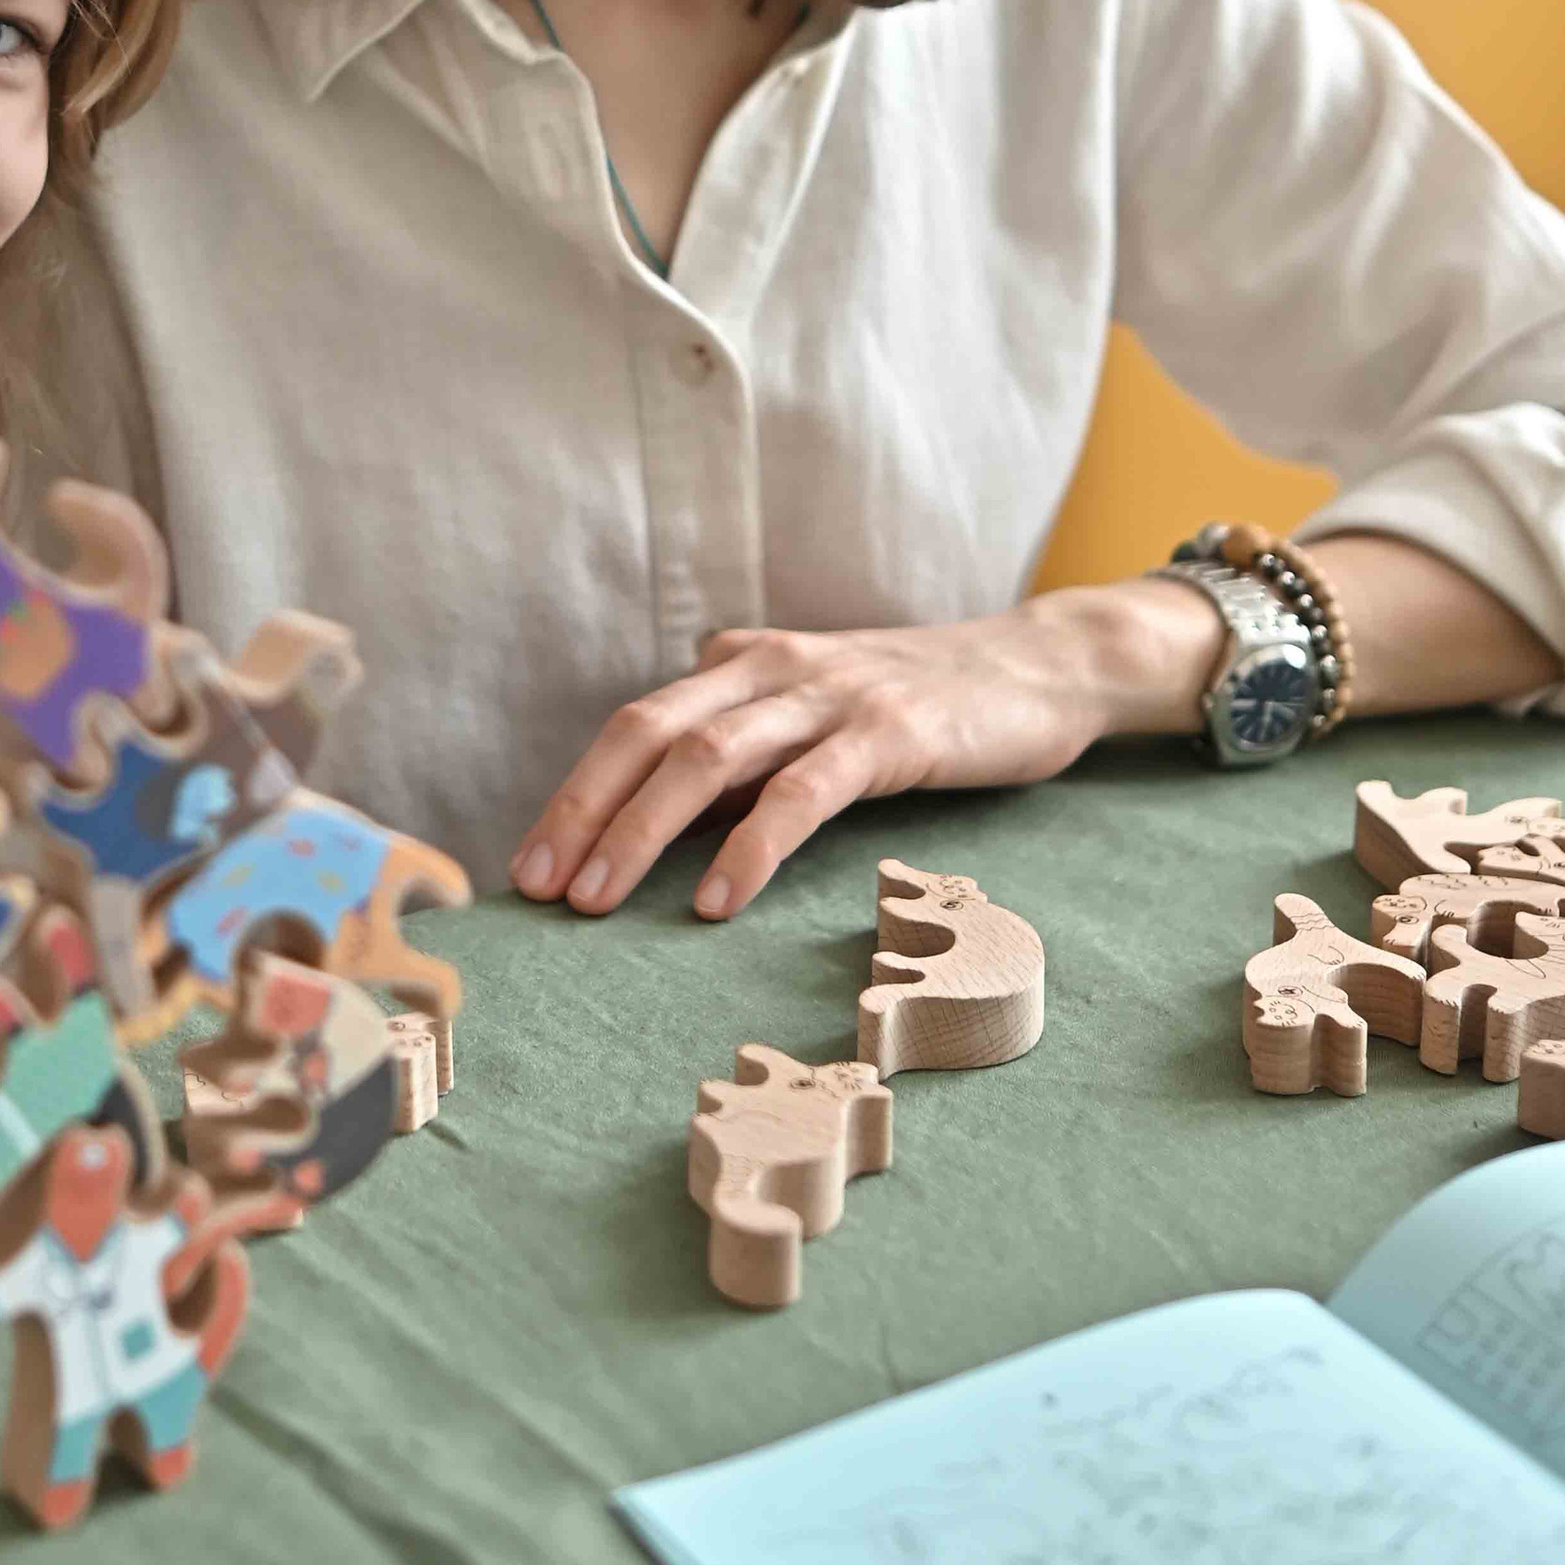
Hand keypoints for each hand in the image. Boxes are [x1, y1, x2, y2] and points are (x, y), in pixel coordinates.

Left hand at [510, 582, 1226, 920]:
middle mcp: (769, 667)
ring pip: (708, 760)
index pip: (633, 727)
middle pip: (647, 734)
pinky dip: (749, 847)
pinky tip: (714, 900)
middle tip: (538, 888)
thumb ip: (740, 753)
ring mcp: (828, 696)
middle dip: (582, 812)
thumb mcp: (810, 717)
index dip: (572, 793)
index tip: (527, 866)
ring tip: (598, 901)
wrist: (1037, 667)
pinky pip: (800, 791)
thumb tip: (657, 822)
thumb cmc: (917, 705)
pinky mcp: (888, 732)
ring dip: (641, 833)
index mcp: (741, 663)